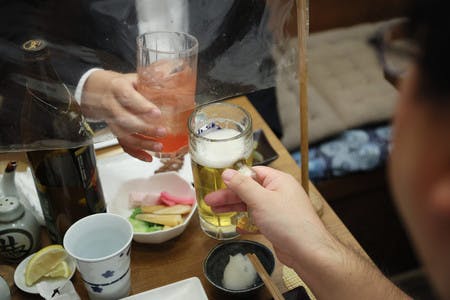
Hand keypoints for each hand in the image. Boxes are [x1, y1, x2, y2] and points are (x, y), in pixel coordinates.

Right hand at [81, 70, 165, 160]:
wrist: (95, 90)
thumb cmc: (119, 83)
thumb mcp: (132, 77)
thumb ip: (150, 79)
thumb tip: (172, 76)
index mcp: (118, 87)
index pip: (128, 97)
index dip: (142, 106)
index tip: (157, 113)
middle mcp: (112, 105)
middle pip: (126, 120)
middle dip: (145, 128)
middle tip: (163, 132)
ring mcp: (111, 120)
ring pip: (124, 135)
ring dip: (142, 143)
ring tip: (159, 146)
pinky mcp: (113, 130)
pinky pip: (122, 144)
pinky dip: (135, 152)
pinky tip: (148, 158)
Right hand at [205, 167, 409, 299]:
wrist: (309, 252)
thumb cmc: (290, 223)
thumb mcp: (261, 200)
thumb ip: (242, 186)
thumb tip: (228, 172)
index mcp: (278, 181)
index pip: (252, 173)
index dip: (235, 177)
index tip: (219, 182)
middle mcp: (279, 193)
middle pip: (249, 190)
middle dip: (229, 195)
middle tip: (211, 200)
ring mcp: (278, 210)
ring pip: (251, 205)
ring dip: (234, 208)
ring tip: (215, 211)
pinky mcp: (277, 225)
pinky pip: (258, 220)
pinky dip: (246, 222)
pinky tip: (236, 225)